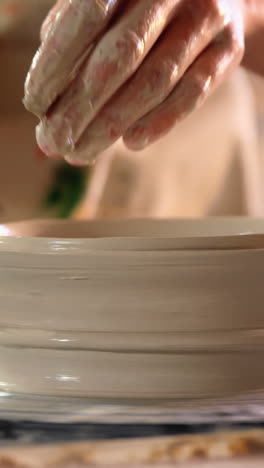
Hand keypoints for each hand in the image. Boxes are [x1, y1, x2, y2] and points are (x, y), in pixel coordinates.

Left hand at [24, 0, 245, 164]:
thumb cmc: (143, 9)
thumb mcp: (106, 10)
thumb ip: (73, 43)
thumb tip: (44, 105)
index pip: (86, 18)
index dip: (56, 64)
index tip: (35, 106)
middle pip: (119, 57)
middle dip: (81, 106)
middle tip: (55, 142)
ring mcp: (203, 18)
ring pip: (154, 80)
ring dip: (113, 124)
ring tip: (81, 153)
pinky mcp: (226, 49)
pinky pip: (192, 92)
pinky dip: (160, 121)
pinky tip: (131, 142)